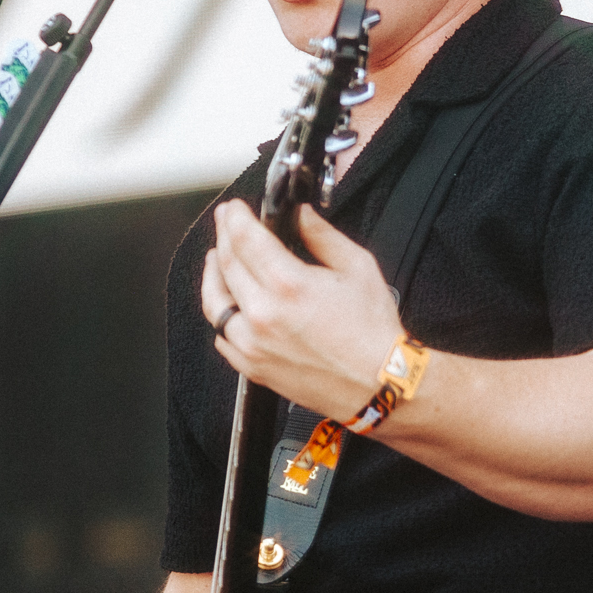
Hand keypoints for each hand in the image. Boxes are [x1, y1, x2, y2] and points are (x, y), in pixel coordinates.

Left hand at [202, 201, 403, 418]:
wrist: (379, 384)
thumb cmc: (372, 332)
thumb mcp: (357, 267)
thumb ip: (322, 236)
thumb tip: (302, 216)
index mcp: (289, 285)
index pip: (245, 239)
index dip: (235, 217)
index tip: (234, 209)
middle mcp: (263, 314)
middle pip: (227, 264)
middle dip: (223, 236)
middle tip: (225, 223)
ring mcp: (254, 344)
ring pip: (215, 302)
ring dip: (213, 275)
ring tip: (216, 259)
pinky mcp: (255, 367)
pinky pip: (223, 338)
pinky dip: (221, 316)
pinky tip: (227, 306)